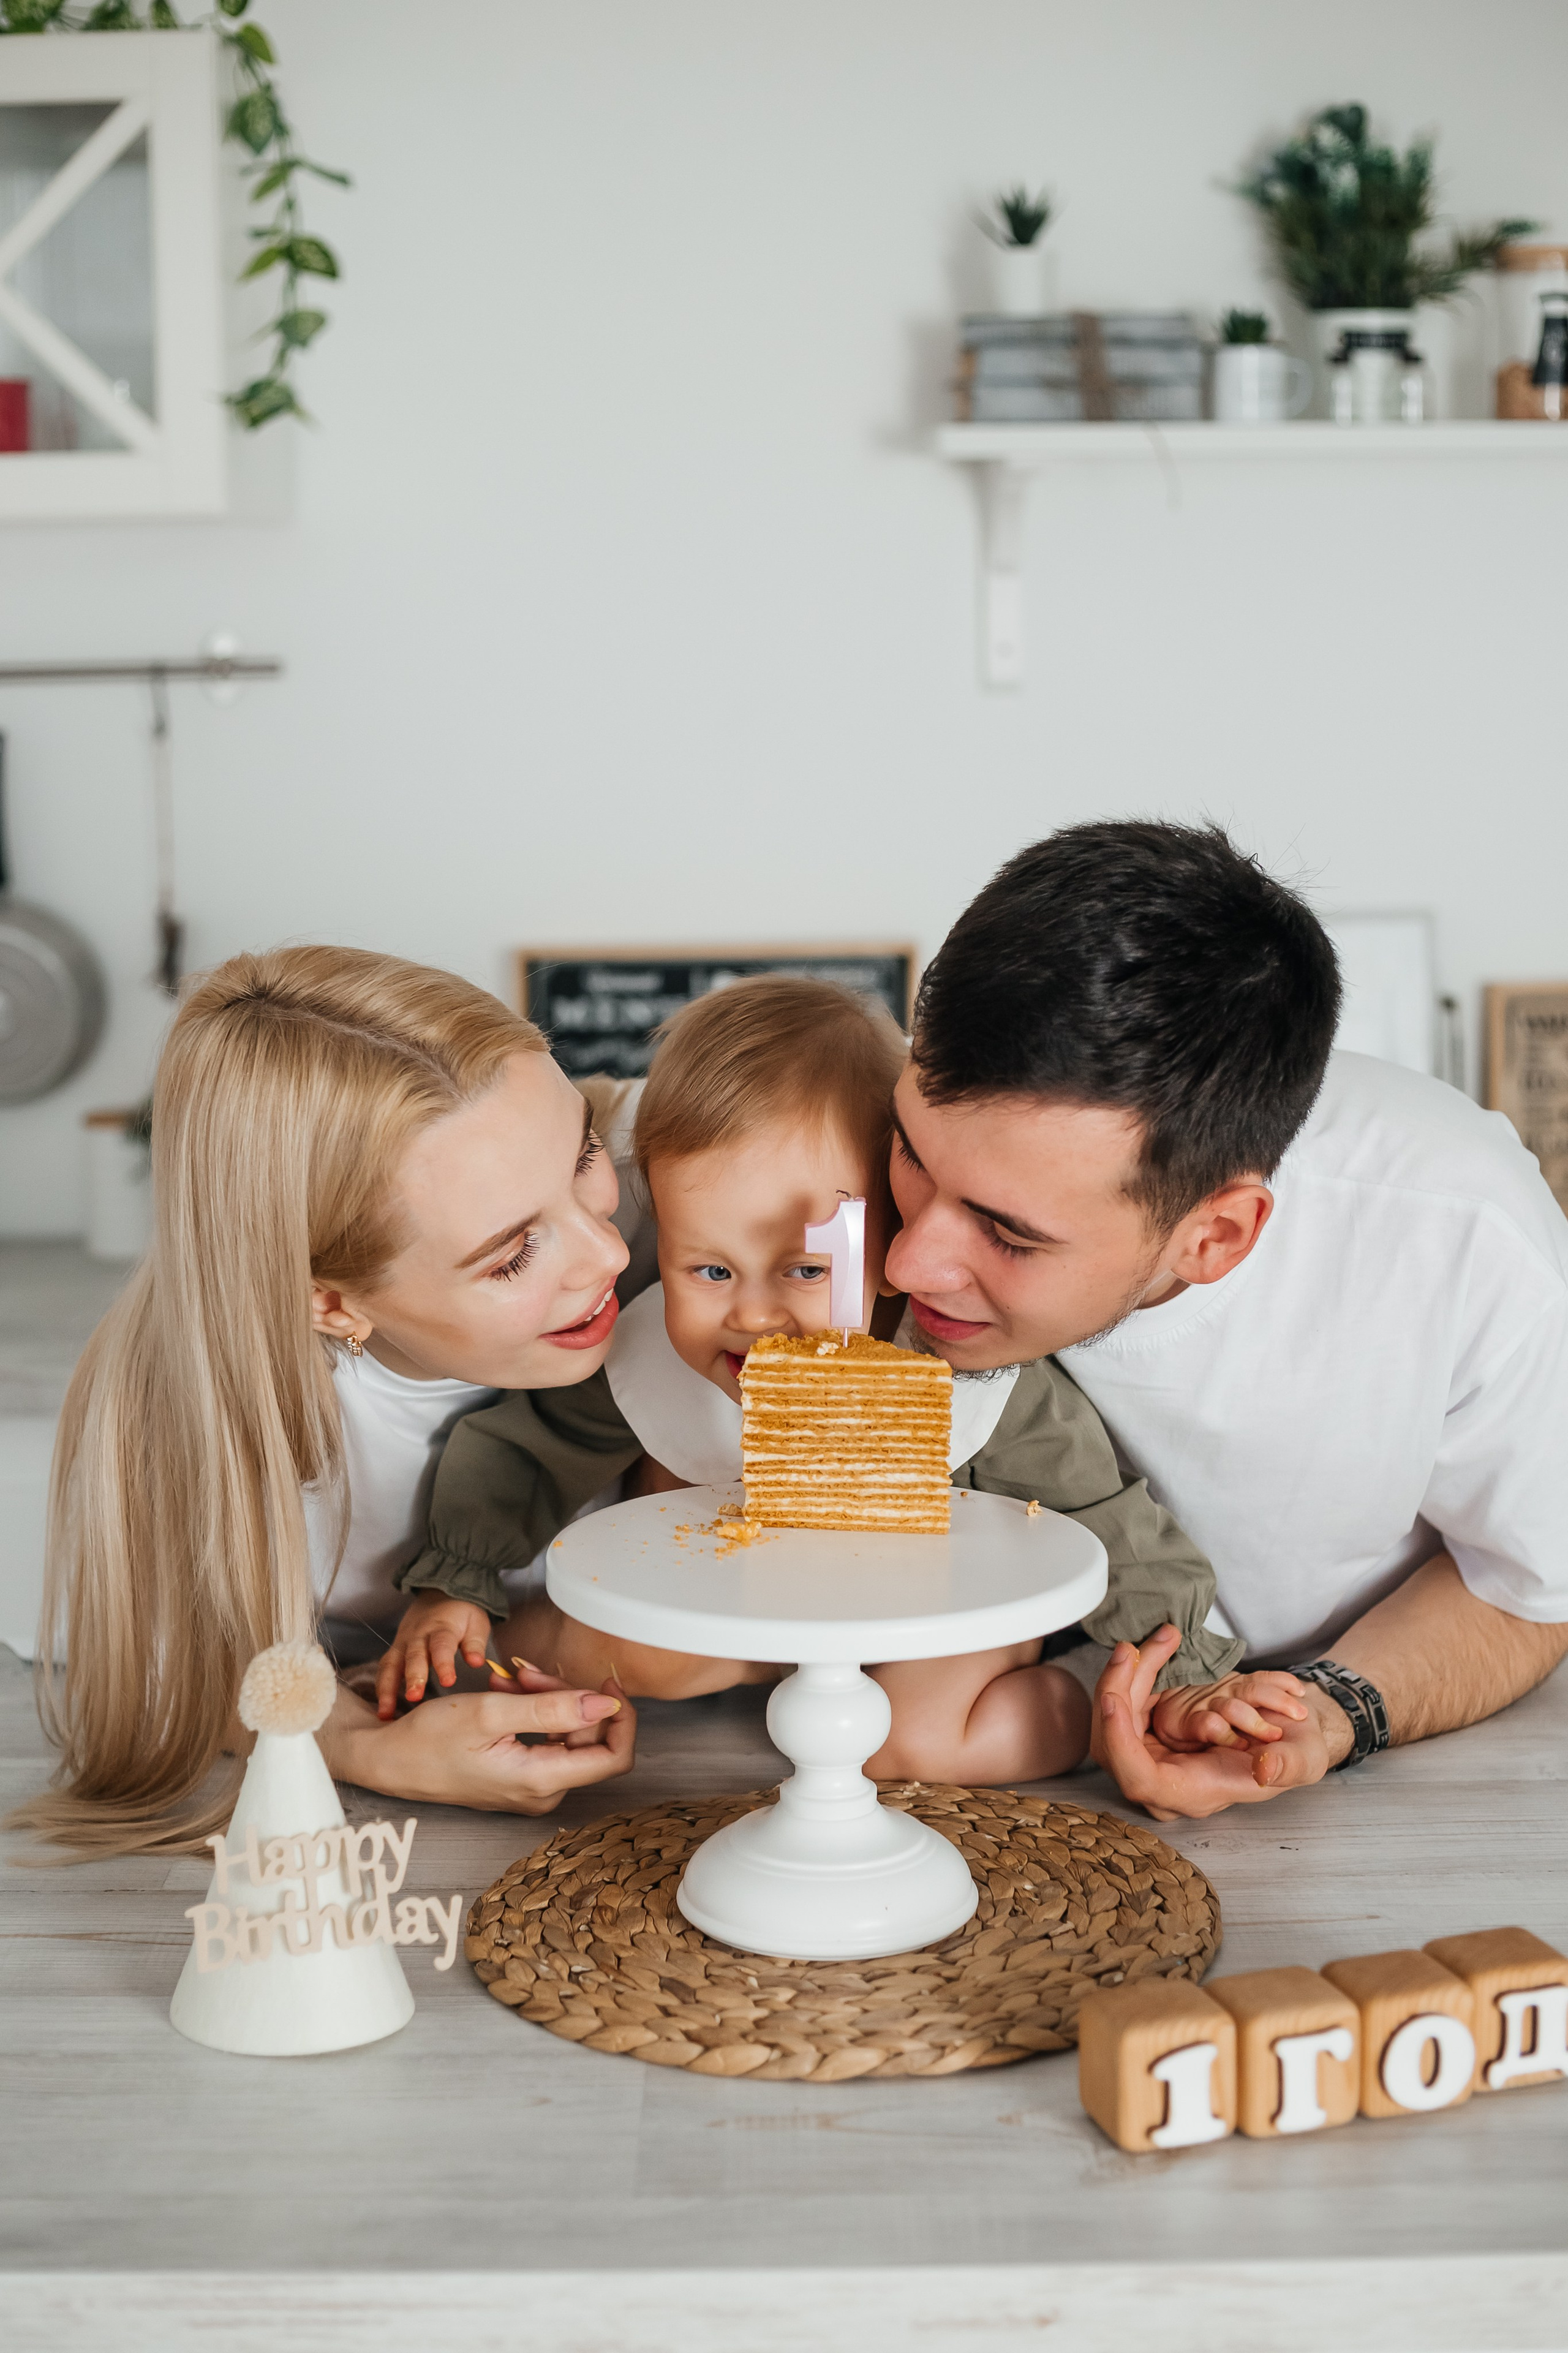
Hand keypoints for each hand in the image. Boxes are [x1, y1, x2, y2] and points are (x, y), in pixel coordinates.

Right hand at [328, 1677, 635, 1814]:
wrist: (389, 1760)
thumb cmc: (430, 1738)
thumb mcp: (491, 1712)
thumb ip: (553, 1709)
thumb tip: (606, 1706)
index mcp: (541, 1781)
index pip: (614, 1756)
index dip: (623, 1718)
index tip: (606, 1682)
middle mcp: (542, 1792)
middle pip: (588, 1739)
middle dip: (569, 1696)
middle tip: (529, 1671)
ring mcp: (531, 1788)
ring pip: (566, 1735)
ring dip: (549, 1699)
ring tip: (513, 1679)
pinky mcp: (519, 1777)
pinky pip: (546, 1741)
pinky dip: (536, 1711)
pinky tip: (511, 1694)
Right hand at [377, 1590, 492, 1718]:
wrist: (439, 1594)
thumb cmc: (461, 1614)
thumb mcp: (476, 1622)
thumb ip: (475, 1643)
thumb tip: (476, 1662)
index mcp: (442, 1627)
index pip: (442, 1645)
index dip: (444, 1663)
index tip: (448, 1681)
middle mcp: (418, 1635)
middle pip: (413, 1655)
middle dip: (413, 1676)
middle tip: (414, 1697)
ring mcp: (403, 1642)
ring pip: (391, 1664)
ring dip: (387, 1688)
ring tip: (386, 1713)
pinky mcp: (395, 1650)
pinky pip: (385, 1669)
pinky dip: (381, 1689)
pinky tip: (382, 1710)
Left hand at [1090, 1625, 1341, 1820]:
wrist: (1290, 1734)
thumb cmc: (1294, 1752)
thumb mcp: (1304, 1758)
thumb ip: (1288, 1766)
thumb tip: (1264, 1768)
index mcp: (1194, 1794)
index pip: (1139, 1780)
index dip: (1120, 1743)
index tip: (1112, 1701)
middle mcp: (1164, 1782)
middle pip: (1112, 1745)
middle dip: (1116, 1691)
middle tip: (1130, 1650)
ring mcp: (1152, 1757)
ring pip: (1114, 1718)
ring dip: (1126, 1674)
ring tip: (1154, 1638)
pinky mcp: (1149, 1732)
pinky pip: (1125, 1703)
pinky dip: (1136, 1672)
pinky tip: (1153, 1646)